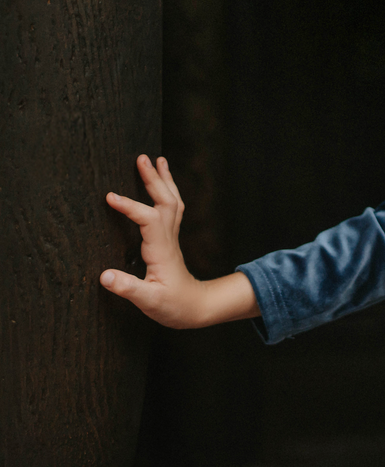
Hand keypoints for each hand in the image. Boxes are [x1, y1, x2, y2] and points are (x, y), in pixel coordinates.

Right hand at [101, 155, 250, 327]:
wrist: (197, 307)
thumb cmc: (174, 305)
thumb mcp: (149, 302)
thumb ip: (128, 288)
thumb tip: (104, 276)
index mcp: (161, 250)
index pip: (147, 219)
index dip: (130, 206)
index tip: (110, 196)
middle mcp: (168, 239)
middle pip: (165, 201)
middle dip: (153, 179)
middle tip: (142, 158)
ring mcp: (171, 238)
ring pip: (172, 202)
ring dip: (164, 180)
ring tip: (157, 160)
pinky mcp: (169, 241)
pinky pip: (171, 210)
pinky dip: (166, 193)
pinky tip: (162, 185)